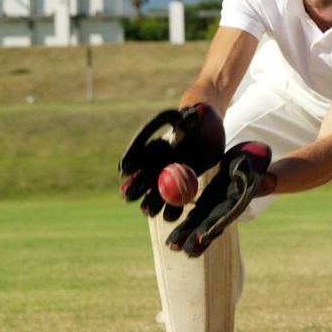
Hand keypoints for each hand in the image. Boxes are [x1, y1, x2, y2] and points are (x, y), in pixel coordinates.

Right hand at [119, 104, 225, 220]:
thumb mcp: (192, 118)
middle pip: (140, 179)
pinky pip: (172, 203)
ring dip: (150, 203)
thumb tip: (191, 115)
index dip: (130, 162)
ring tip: (147, 210)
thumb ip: (190, 118)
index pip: (136, 155)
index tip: (125, 170)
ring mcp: (165, 179)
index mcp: (153, 148)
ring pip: (153, 194)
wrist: (206, 134)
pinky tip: (168, 216)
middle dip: (134, 188)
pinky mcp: (179, 189)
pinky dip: (171, 210)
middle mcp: (155, 165)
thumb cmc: (193, 125)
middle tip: (129, 196)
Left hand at [166, 141, 273, 256]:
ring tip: (171, 246)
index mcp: (236, 203)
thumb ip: (244, 167)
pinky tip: (170, 241)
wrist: (240, 172)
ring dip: (186, 238)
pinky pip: (192, 222)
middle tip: (185, 250)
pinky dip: (182, 231)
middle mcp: (224, 212)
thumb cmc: (245, 167)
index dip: (215, 225)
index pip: (225, 216)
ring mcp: (213, 213)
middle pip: (210, 227)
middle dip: (197, 239)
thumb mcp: (246, 165)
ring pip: (198, 228)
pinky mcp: (204, 210)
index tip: (204, 234)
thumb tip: (242, 163)